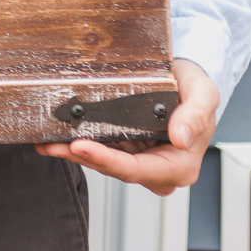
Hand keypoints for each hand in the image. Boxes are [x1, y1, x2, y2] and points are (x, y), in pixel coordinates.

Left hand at [36, 59, 217, 196]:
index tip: (81, 147)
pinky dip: (76, 146)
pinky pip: (100, 151)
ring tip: (46, 143)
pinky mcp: (125, 149)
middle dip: (81, 158)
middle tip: (53, 146)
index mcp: (179, 165)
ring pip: (102, 163)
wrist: (186, 79)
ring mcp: (139, 160)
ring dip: (73, 154)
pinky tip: (54, 139)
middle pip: (114, 169)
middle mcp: (158, 168)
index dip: (106, 161)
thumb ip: (196, 115)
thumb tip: (181, 138)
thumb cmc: (196, 88)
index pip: (137, 170)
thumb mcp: (203, 94)